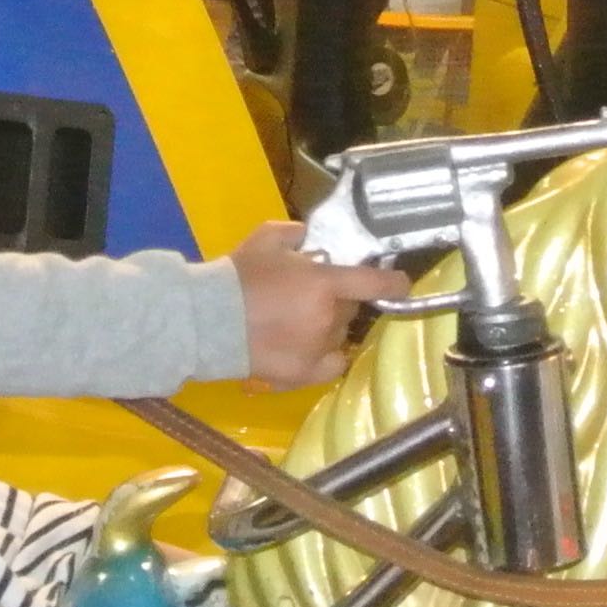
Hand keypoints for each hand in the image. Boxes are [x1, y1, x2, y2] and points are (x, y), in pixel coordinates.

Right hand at [230, 221, 407, 387]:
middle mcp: (329, 318)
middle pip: (352, 308)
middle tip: (310, 296)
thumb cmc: (237, 276)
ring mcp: (318, 349)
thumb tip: (310, 236)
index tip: (401, 283)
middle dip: (339, 300)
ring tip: (298, 322)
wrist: (206, 320)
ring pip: (339, 335)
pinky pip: (332, 364)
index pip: (376, 283)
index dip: (394, 282)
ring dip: (328, 326)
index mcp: (324, 284)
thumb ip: (296, 232)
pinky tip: (310, 348)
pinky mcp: (304, 374)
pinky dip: (327, 355)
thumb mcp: (266, 239)